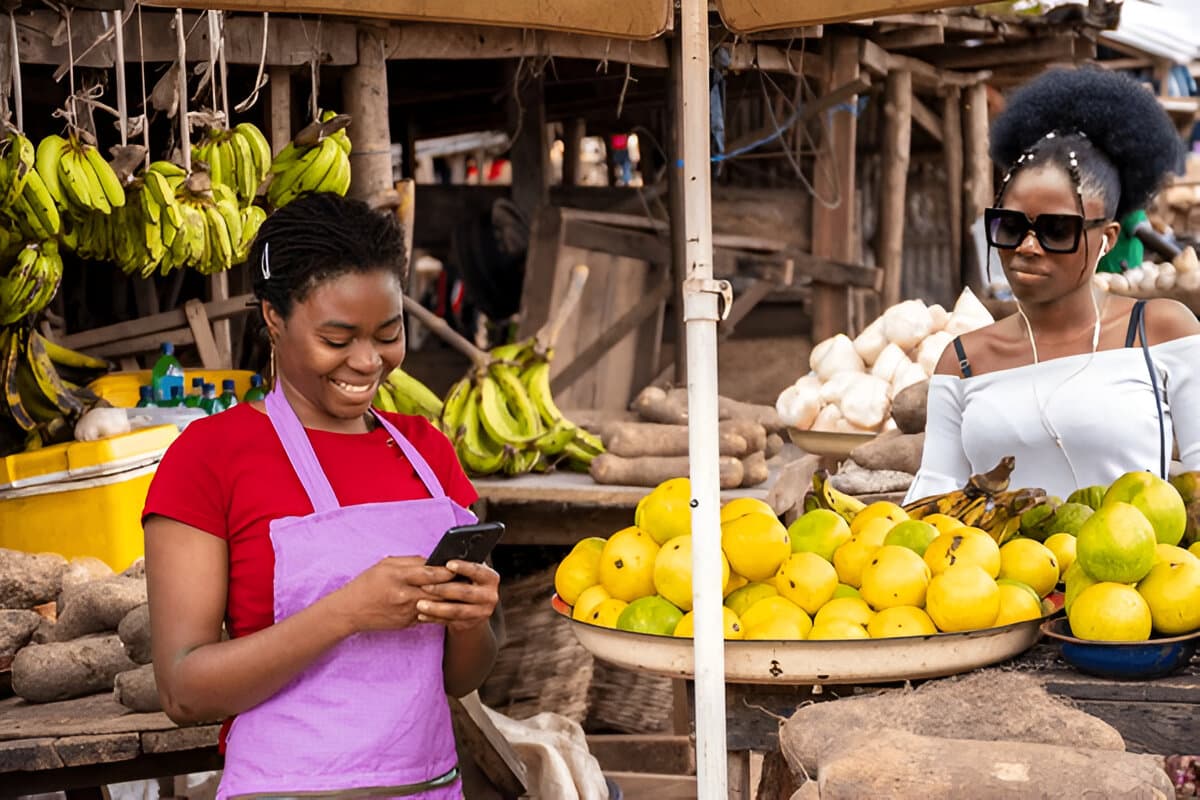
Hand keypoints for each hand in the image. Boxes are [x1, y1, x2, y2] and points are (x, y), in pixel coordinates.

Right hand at [329, 556, 454, 633]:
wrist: (350, 611)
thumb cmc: (367, 584)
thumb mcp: (386, 565)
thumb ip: (410, 562)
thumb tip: (433, 561)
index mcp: (398, 576)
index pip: (430, 573)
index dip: (448, 570)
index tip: (459, 566)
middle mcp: (404, 595)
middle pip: (437, 591)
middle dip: (455, 586)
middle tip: (469, 579)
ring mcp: (407, 612)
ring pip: (437, 606)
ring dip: (451, 600)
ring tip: (465, 593)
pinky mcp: (408, 623)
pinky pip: (429, 616)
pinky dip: (440, 610)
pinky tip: (450, 605)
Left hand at [416, 560, 499, 633]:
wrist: (476, 607)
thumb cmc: (468, 580)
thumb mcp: (470, 572)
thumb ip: (461, 567)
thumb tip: (440, 560)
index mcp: (491, 578)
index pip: (478, 571)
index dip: (464, 567)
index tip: (448, 564)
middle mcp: (490, 596)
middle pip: (465, 592)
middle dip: (443, 589)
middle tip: (424, 586)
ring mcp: (481, 612)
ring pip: (457, 611)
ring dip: (436, 608)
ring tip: (420, 604)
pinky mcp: (469, 624)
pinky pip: (450, 621)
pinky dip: (434, 618)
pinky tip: (421, 615)